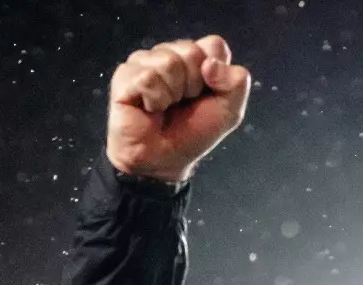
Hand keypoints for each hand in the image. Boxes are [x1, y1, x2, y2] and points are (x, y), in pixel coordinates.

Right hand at [106, 36, 251, 183]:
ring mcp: (145, 62)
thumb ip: (237, 82)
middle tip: (182, 104)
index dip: (216, 75)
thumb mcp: (229, 111)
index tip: (205, 96)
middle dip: (193, 86)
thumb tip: (211, 64)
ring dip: (172, 94)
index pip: (214, 45)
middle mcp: (170, 54)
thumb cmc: (191, 134)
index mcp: (196, 58)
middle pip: (192, 52)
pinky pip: (148, 78)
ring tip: (165, 107)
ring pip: (169, 62)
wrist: (164, 161)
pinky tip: (149, 108)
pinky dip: (154, 101)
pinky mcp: (125, 75)